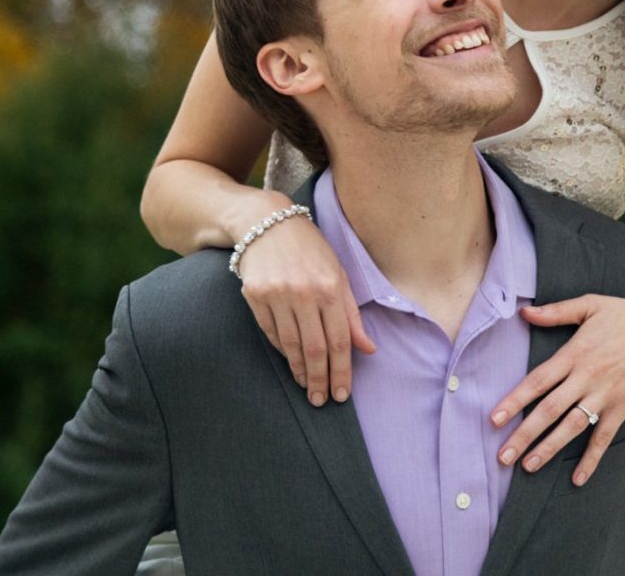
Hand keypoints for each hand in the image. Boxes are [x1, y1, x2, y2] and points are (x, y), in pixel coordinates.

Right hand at [234, 207, 376, 405]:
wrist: (268, 223)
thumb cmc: (310, 250)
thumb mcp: (338, 273)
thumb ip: (352, 314)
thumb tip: (368, 348)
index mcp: (330, 286)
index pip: (339, 339)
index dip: (342, 371)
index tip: (342, 394)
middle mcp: (304, 292)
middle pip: (314, 349)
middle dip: (320, 380)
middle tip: (322, 401)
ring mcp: (277, 294)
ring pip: (291, 346)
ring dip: (301, 372)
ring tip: (308, 387)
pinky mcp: (255, 296)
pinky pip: (271, 334)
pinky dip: (282, 351)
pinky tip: (291, 361)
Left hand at [492, 295, 624, 485]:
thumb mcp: (592, 305)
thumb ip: (557, 311)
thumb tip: (525, 312)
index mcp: (576, 352)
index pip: (538, 381)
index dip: (514, 401)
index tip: (494, 419)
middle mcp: (587, 377)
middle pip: (549, 410)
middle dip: (524, 435)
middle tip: (502, 457)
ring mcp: (605, 396)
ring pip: (572, 427)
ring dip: (549, 448)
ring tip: (528, 466)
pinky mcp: (622, 408)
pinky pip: (604, 438)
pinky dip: (591, 459)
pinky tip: (577, 478)